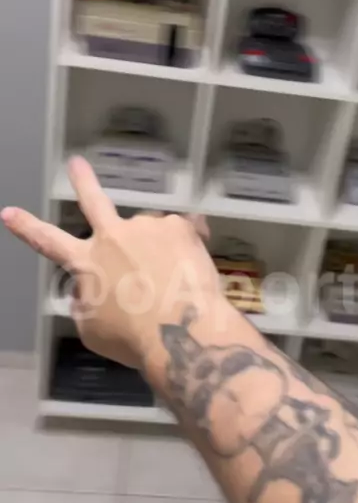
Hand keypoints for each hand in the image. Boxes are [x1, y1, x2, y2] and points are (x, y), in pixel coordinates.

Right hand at [1, 157, 221, 369]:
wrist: (180, 332)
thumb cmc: (131, 338)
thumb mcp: (92, 328)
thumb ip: (86, 301)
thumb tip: (91, 287)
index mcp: (86, 262)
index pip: (48, 241)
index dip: (27, 227)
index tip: (8, 212)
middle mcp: (114, 237)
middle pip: (94, 202)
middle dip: (83, 182)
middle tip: (76, 164)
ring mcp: (148, 226)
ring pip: (150, 234)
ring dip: (159, 251)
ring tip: (173, 279)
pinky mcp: (180, 226)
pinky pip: (185, 233)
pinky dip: (188, 247)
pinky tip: (194, 265)